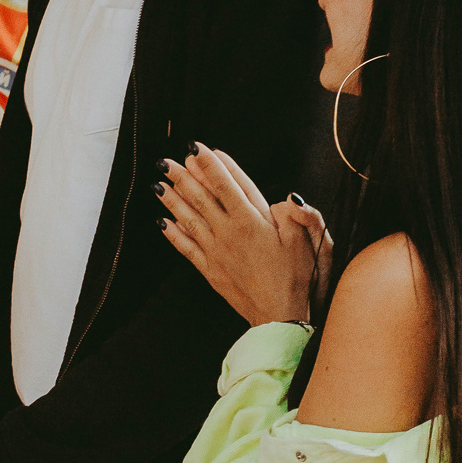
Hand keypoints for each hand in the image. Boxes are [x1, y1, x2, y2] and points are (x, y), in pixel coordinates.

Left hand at [156, 143, 331, 323]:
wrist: (278, 314)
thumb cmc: (295, 277)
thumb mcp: (303, 241)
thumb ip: (294, 214)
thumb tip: (285, 197)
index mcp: (251, 222)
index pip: (227, 185)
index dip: (211, 165)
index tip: (197, 148)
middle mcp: (228, 234)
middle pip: (201, 198)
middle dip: (183, 177)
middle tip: (166, 161)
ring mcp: (216, 252)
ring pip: (189, 219)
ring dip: (172, 200)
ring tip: (158, 184)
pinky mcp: (210, 270)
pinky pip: (186, 248)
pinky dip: (173, 233)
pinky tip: (162, 221)